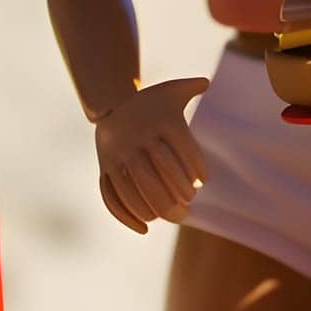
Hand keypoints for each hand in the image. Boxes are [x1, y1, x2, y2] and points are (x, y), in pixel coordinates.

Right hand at [93, 76, 208, 232]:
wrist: (112, 105)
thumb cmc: (152, 102)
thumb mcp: (172, 89)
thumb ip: (192, 86)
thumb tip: (206, 82)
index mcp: (159, 120)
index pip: (182, 149)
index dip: (194, 170)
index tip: (200, 185)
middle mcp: (137, 138)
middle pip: (156, 175)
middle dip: (175, 197)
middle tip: (188, 207)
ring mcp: (118, 154)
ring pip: (133, 189)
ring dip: (153, 208)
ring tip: (170, 217)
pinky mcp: (104, 167)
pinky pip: (112, 195)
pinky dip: (126, 216)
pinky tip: (144, 228)